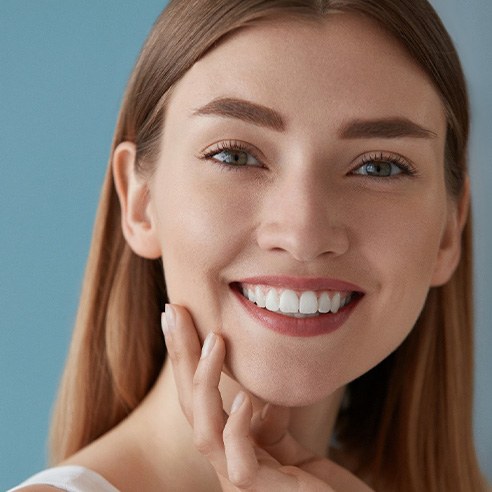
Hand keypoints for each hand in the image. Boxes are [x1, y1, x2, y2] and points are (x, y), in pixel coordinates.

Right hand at [161, 304, 373, 490]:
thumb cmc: (320, 488)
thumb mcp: (287, 446)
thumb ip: (268, 421)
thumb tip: (254, 391)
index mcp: (231, 447)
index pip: (199, 396)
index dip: (186, 357)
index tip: (181, 314)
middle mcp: (227, 462)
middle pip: (191, 405)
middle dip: (180, 357)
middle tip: (174, 311)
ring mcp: (242, 483)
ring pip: (204, 433)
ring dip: (204, 383)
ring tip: (213, 342)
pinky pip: (239, 465)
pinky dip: (236, 429)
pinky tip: (242, 400)